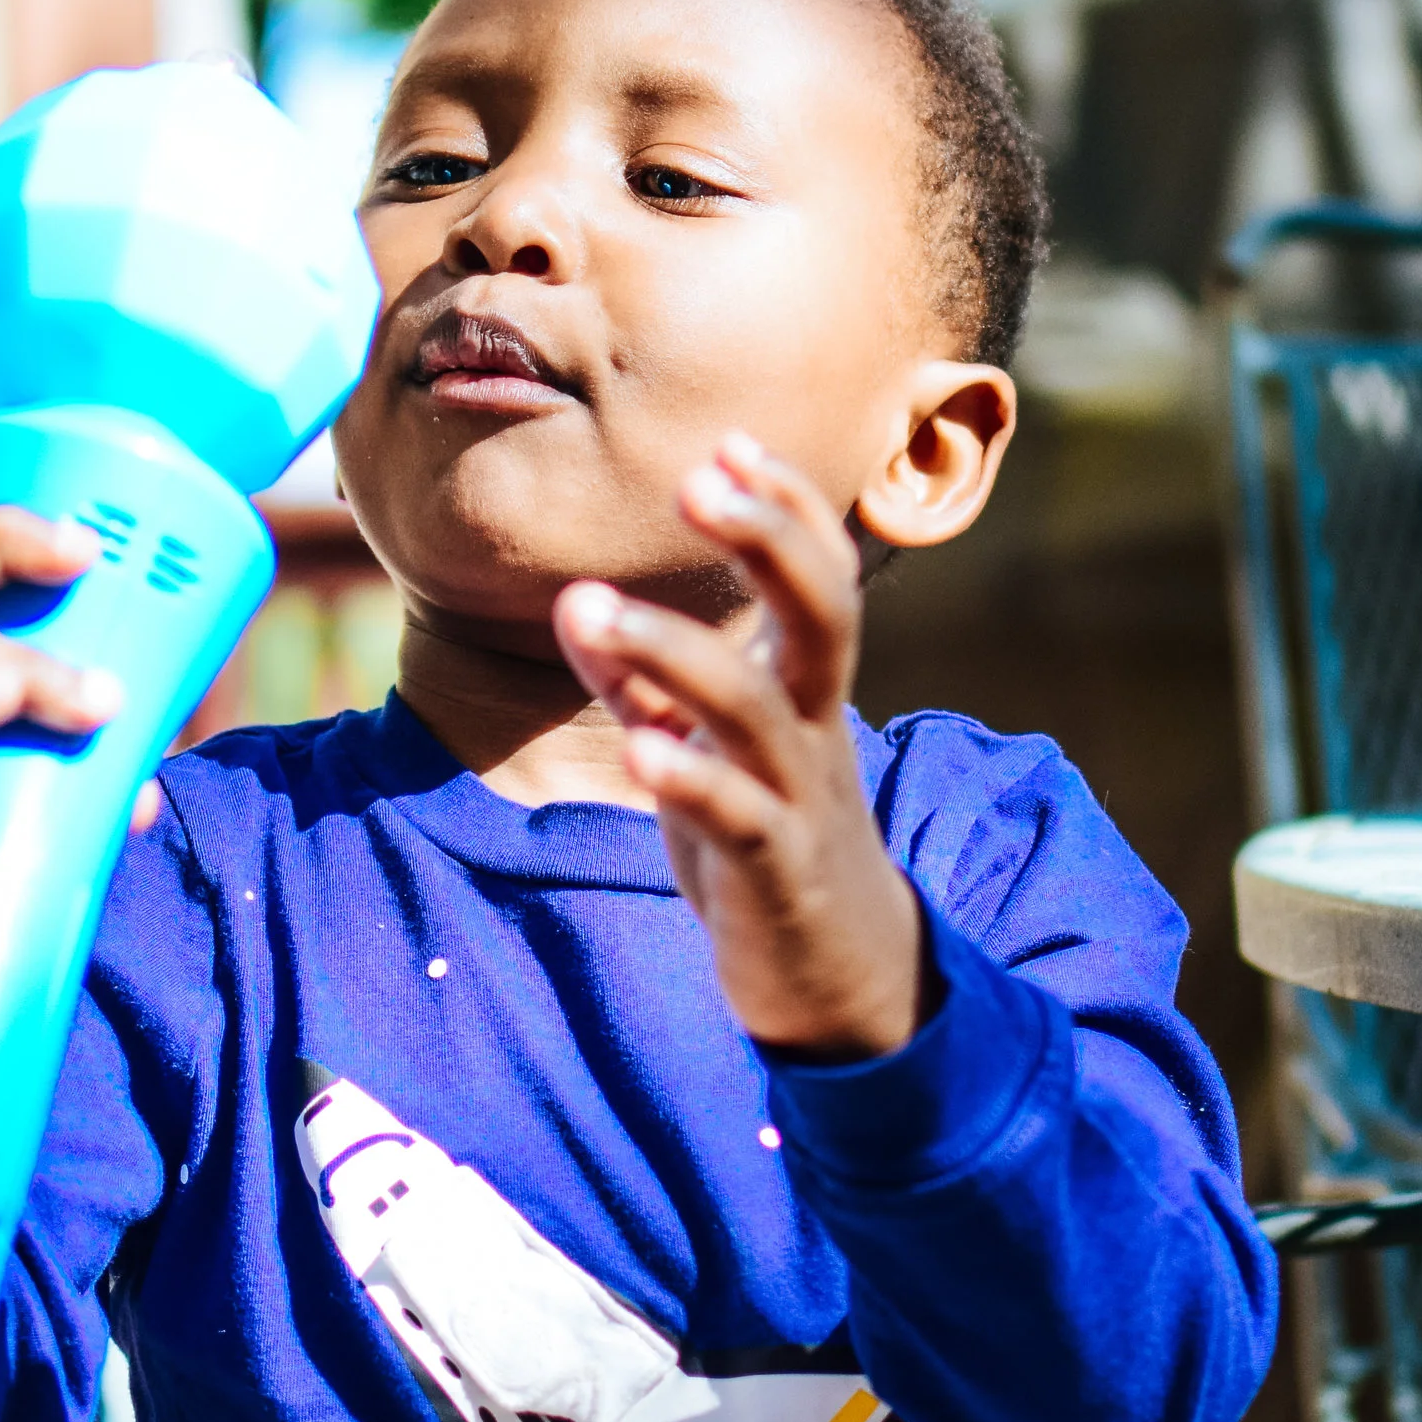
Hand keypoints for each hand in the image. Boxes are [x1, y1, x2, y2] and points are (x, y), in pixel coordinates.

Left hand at [553, 434, 925, 1058]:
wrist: (844, 979)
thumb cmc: (770, 842)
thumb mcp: (707, 749)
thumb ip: (647, 682)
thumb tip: (577, 602)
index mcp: (809, 690)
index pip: (818, 576)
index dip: (784, 507)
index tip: (730, 442)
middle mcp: (817, 730)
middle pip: (822, 614)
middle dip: (767, 538)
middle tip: (699, 476)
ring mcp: (800, 800)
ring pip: (754, 710)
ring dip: (673, 651)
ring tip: (588, 607)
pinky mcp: (776, 875)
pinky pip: (738, 817)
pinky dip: (691, 779)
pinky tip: (641, 749)